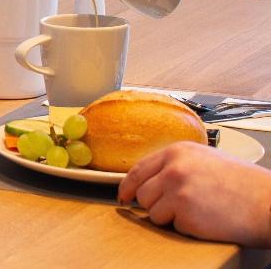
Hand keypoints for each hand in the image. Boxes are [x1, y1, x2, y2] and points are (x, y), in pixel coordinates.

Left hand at [118, 141, 270, 246]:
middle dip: (154, 204)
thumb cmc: (242, 184)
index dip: (128, 186)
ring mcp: (177, 190)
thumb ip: (175, 165)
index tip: (124, 196)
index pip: (139, 169)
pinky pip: (171, 226)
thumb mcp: (204, 160)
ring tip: (197, 211)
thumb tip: (150, 180)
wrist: (267, 202)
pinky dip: (185, 228)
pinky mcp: (184, 213)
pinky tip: (205, 219)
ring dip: (170, 217)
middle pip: (142, 193)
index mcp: (177, 151)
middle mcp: (173, 168)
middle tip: (175, 208)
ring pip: (153, 212)